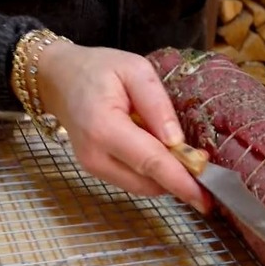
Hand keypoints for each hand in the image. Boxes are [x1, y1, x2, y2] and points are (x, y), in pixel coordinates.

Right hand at [34, 41, 209, 212]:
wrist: (59, 78)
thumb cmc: (97, 69)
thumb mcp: (135, 70)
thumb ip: (157, 104)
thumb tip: (178, 142)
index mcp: (104, 128)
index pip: (150, 162)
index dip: (181, 181)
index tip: (205, 196)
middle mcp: (96, 155)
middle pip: (149, 182)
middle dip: (181, 179)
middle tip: (205, 164)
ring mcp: (93, 167)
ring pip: (144, 186)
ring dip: (168, 177)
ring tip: (185, 154)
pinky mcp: (96, 170)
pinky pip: (134, 180)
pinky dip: (153, 173)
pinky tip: (162, 154)